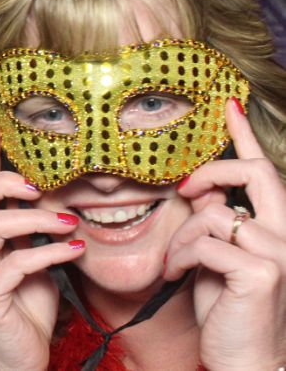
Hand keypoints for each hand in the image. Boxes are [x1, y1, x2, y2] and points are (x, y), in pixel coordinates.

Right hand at [0, 120, 83, 370]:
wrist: (21, 358)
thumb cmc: (27, 305)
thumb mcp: (32, 256)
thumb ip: (31, 227)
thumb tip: (54, 190)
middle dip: (4, 184)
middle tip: (40, 188)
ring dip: (34, 220)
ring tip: (68, 224)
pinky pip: (14, 265)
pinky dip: (47, 254)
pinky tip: (73, 253)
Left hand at [165, 98, 285, 370]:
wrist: (243, 360)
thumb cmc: (227, 310)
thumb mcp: (214, 256)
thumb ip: (214, 221)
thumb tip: (200, 188)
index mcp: (275, 227)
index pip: (262, 170)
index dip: (244, 134)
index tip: (228, 103)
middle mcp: (285, 234)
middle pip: (255, 173)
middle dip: (212, 170)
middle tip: (184, 189)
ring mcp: (278, 252)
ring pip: (213, 214)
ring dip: (180, 238)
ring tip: (174, 264)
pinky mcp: (262, 272)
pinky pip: (206, 242)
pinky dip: (181, 256)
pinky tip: (176, 275)